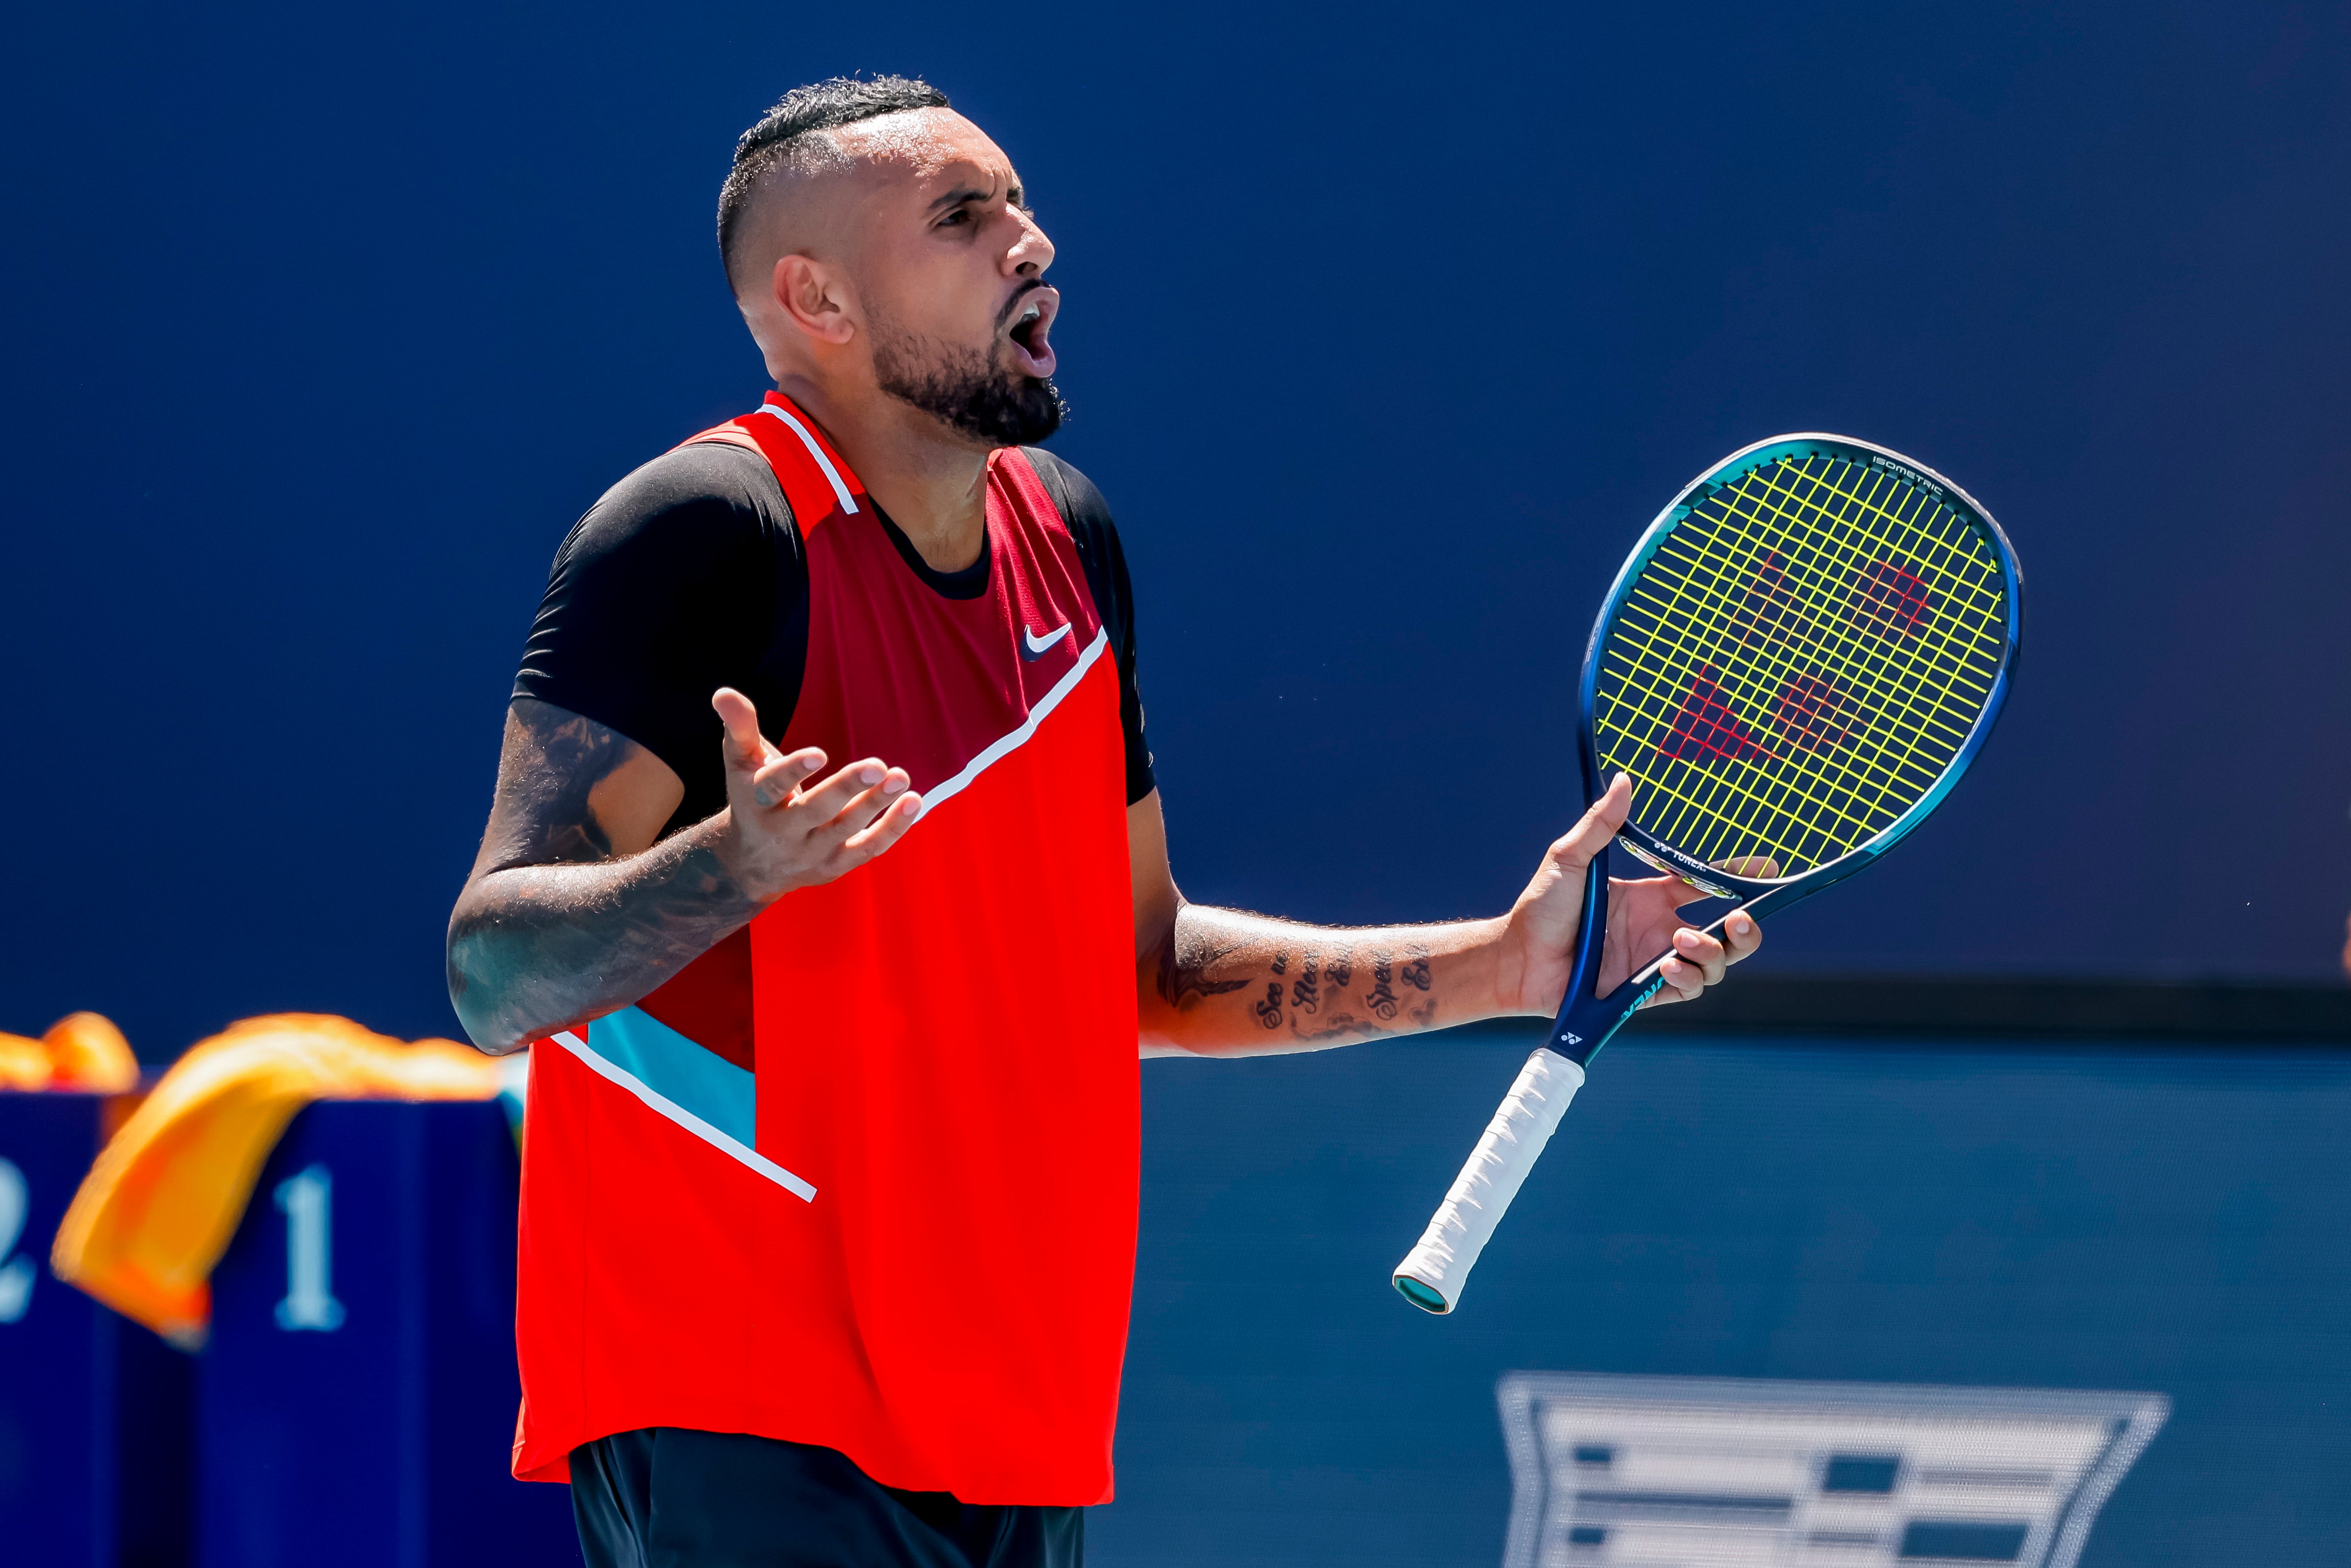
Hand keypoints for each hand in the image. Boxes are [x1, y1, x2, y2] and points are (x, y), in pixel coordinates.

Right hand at [708, 687, 921, 903]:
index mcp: (757, 803)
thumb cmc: (753, 798)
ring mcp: (811, 854)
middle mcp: (783, 833)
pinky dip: (892, 828)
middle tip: (877, 764)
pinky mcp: (835, 866)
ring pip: (846, 831)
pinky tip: (913, 801)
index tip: (819, 754)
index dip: (794, 771)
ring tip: (901, 777)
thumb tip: (723, 693)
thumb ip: (739, 728)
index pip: (773, 787)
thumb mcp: (742, 764)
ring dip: (876, 805)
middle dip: (846, 789)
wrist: (752, 863)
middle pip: (815, 812)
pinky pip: (868, 849)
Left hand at [1494, 773, 1764, 1015]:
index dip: (1737, 877)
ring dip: (1711, 953)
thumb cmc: (1541, 907)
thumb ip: (1600, 824)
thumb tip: (1623, 780)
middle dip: (1745, 929)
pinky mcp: (1644, 994)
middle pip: (1725, 933)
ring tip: (1682, 942)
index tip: (1766, 868)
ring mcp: (1655, 962)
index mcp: (1650, 898)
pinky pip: (1687, 989)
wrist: (1518, 956)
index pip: (1705, 885)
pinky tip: (1669, 967)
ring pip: (1714, 964)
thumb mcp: (1570, 858)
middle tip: (1742, 920)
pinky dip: (1687, 978)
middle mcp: (1659, 930)